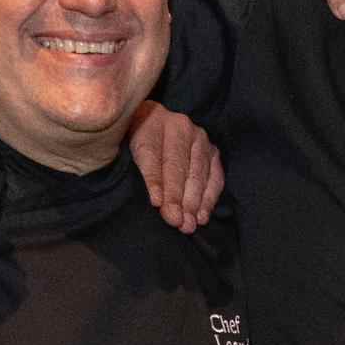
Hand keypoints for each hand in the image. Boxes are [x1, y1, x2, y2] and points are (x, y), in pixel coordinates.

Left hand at [127, 101, 224, 231]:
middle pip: (179, 167)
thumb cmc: (136, 141)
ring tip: (189, 223)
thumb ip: (141, 170)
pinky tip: (202, 215)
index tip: (158, 204)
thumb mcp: (129, 150)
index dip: (156, 181)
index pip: (154, 156)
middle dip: (178, 198)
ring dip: (195, 202)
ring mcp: (200, 139)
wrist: (149, 121)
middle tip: (176, 222)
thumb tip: (157, 201)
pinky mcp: (212, 151)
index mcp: (154, 122)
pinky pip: (215, 177)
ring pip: (199, 173)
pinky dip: (209, 198)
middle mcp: (181, 127)